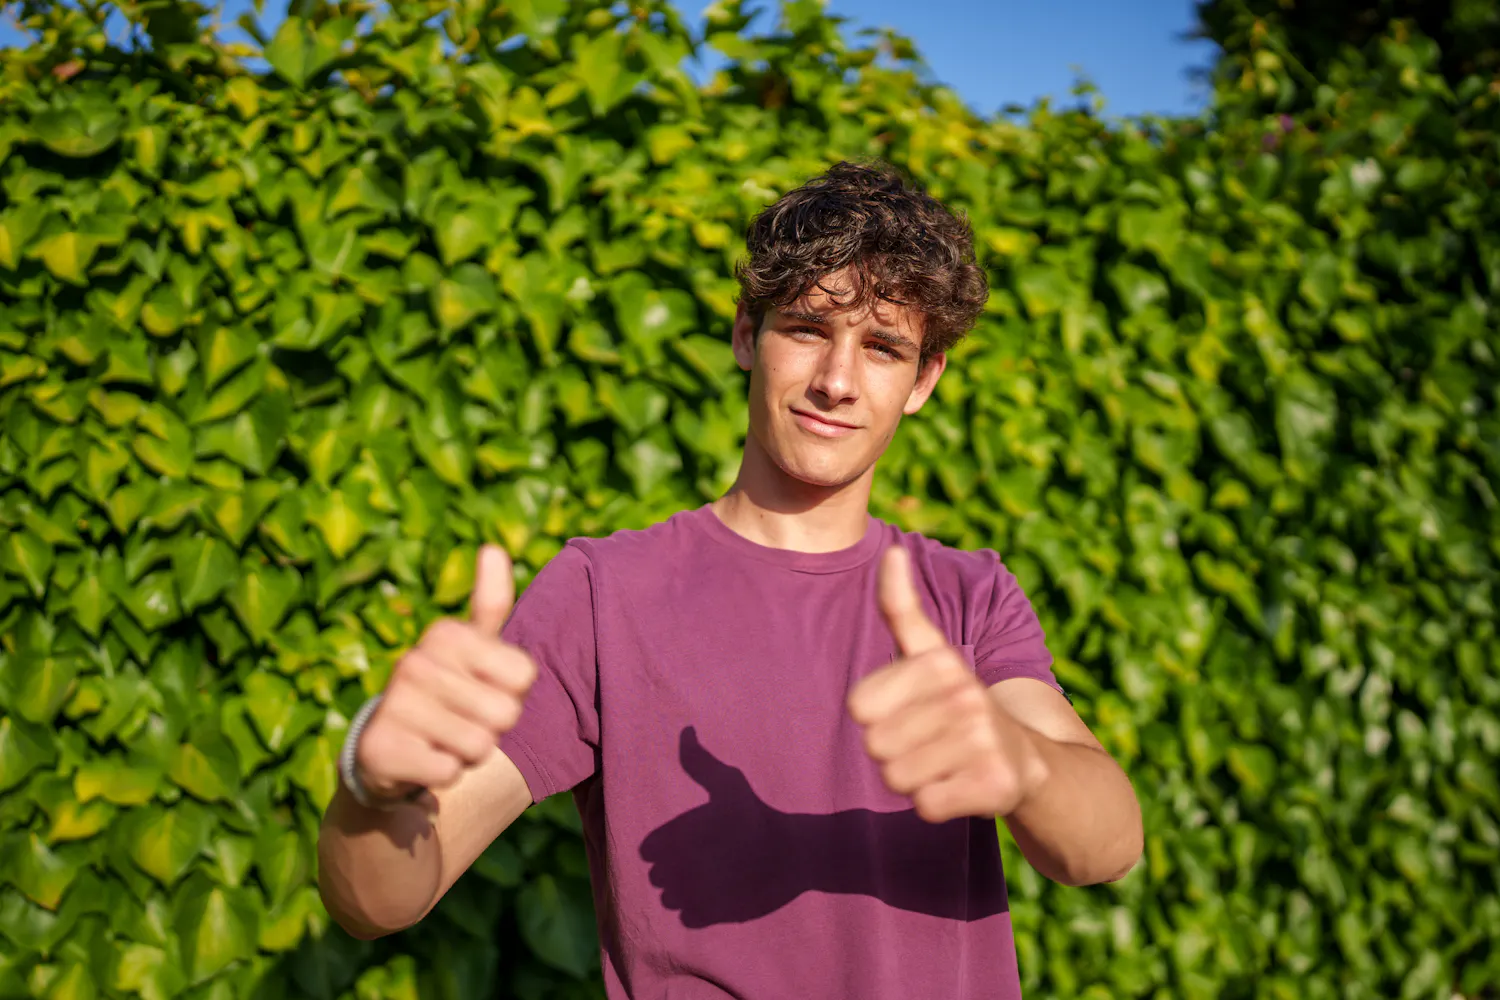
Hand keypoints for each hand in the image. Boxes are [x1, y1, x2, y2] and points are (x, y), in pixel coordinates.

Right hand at [355, 544, 537, 802]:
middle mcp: (414, 661)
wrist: (387, 750)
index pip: (524, 674)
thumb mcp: (472, 646)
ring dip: (469, 754)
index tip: (484, 687)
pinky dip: (444, 775)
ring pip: (479, 746)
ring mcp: (395, 705)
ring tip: (442, 739)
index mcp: (446, 634)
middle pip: (506, 714)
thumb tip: (492, 548)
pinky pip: (448, 772)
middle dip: (493, 728)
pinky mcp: (381, 750)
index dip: (513, 692)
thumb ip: (490, 600)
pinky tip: (422, 760)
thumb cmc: (449, 692)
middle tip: (462, 720)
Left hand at [847, 546, 1047, 823]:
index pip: (859, 706)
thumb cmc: (959, 704)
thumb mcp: (932, 653)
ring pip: (896, 777)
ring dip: (915, 776)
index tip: (910, 708)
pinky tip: (963, 784)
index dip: (875, 716)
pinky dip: (938, 802)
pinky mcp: (996, 785)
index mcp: (941, 663)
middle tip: (931, 741)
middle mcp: (966, 696)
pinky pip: (926, 804)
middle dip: (895, 750)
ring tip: (947, 761)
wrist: (1030, 759)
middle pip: (875, 745)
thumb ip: (902, 607)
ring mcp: (984, 741)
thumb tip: (891, 552)